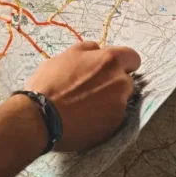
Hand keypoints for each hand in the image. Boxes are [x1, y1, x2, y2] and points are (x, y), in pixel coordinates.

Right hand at [23, 41, 140, 152]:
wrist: (42, 116)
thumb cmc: (51, 82)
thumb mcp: (66, 55)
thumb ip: (87, 51)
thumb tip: (97, 50)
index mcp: (109, 61)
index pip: (133, 57)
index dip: (123, 61)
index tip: (111, 67)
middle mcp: (120, 83)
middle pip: (127, 80)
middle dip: (115, 82)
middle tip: (93, 87)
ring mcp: (119, 107)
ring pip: (120, 100)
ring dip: (110, 100)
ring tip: (87, 104)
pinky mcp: (114, 126)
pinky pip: (113, 118)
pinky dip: (103, 116)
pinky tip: (85, 117)